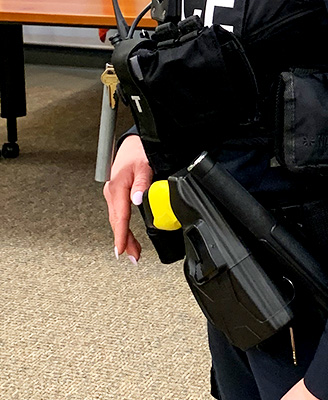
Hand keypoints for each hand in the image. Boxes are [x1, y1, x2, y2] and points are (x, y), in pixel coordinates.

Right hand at [102, 135, 153, 262]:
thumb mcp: (144, 166)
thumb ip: (141, 184)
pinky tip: (127, 235)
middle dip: (124, 241)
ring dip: (124, 236)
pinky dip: (123, 226)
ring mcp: (113, 194)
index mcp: (117, 188)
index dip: (122, 235)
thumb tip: (137, 200)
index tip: (121, 250)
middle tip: (132, 257)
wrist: (132, 143)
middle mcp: (112, 192)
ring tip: (132, 251)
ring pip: (117, 220)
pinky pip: (118, 214)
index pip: (120, 216)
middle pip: (117, 222)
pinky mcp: (116, 193)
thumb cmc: (137, 152)